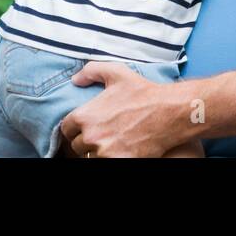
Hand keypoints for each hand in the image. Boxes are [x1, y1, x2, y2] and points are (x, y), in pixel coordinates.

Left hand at [60, 63, 194, 157]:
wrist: (169, 112)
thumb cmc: (143, 92)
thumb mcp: (117, 73)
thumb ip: (91, 71)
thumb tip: (75, 79)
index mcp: (85, 116)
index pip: (66, 129)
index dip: (75, 128)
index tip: (85, 127)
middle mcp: (91, 137)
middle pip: (77, 146)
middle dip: (87, 140)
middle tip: (102, 134)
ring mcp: (104, 153)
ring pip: (90, 157)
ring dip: (97, 151)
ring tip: (110, 143)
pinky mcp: (118, 162)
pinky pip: (104, 163)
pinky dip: (111, 157)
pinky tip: (119, 149)